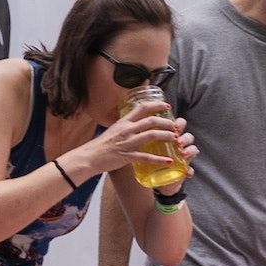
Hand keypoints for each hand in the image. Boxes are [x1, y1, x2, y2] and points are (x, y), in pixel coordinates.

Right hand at [70, 103, 195, 181]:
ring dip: (166, 136)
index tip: (167, 105)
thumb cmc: (101, 145)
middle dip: (166, 122)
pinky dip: (159, 159)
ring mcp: (127, 142)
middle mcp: (126, 130)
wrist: (89, 157)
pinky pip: (146, 157)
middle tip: (175, 126)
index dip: (156, 105)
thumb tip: (136, 125)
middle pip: (151, 121)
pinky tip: (168, 161)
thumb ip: (125, 127)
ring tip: (176, 139)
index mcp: (123, 122)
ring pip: (151, 135)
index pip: (142, 108)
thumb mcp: (113, 130)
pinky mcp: (127, 156)